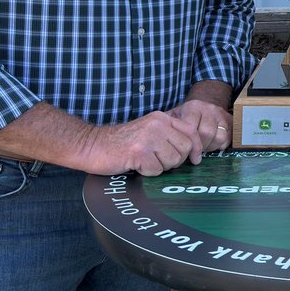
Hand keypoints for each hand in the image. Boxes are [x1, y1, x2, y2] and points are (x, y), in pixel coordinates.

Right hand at [79, 111, 203, 175]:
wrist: (92, 145)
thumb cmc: (122, 143)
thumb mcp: (148, 130)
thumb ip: (168, 135)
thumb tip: (193, 150)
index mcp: (161, 118)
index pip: (191, 131)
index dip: (197, 148)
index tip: (196, 159)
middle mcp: (157, 125)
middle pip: (185, 148)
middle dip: (176, 160)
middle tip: (158, 161)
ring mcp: (149, 137)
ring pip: (173, 161)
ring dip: (161, 166)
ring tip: (145, 161)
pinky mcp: (139, 152)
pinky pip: (157, 170)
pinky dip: (148, 172)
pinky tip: (137, 165)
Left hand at [167, 97, 231, 153]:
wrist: (204, 104)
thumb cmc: (186, 115)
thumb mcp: (174, 116)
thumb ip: (167, 126)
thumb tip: (158, 142)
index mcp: (193, 107)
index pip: (191, 128)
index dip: (189, 144)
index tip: (186, 155)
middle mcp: (208, 109)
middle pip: (206, 133)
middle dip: (200, 146)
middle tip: (194, 153)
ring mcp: (220, 114)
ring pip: (219, 136)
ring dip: (210, 146)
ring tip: (203, 148)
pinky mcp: (230, 121)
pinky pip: (227, 138)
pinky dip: (219, 145)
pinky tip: (212, 145)